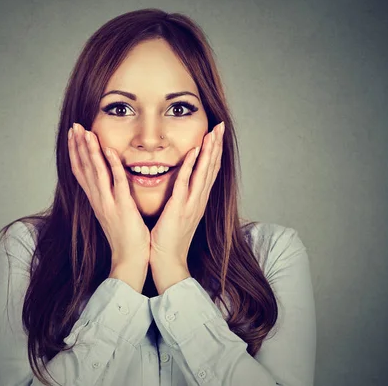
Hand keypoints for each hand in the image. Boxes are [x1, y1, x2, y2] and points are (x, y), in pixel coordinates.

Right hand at [68, 123, 150, 268]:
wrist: (129, 260)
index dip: (76, 153)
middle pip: (83, 169)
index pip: (81, 172)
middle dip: (78, 146)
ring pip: (96, 172)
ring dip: (90, 151)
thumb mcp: (113, 214)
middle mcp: (98, 200)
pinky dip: (112, 165)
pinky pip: (116, 182)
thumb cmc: (126, 239)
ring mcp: (108, 203)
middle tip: (74, 126)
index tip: (73, 136)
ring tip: (86, 132)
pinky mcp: (122, 207)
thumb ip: (110, 198)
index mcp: (96, 201)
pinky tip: (109, 150)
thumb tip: (108, 185)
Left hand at [150, 122, 224, 267]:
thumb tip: (180, 186)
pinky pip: (186, 183)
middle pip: (211, 168)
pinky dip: (191, 166)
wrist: (167, 261)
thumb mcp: (177, 214)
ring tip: (214, 132)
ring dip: (209, 151)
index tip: (216, 134)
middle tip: (221, 126)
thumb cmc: (168, 240)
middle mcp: (199, 200)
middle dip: (216, 146)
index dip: (214, 152)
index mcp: (198, 201)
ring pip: (204, 172)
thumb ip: (181, 199)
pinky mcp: (180, 208)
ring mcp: (192, 204)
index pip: (209, 171)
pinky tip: (194, 151)